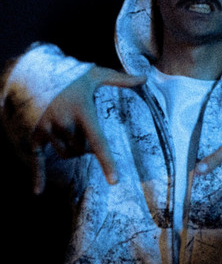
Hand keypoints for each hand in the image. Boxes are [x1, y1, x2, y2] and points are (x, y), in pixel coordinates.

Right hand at [31, 66, 145, 193]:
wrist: (34, 71)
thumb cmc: (70, 75)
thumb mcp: (96, 74)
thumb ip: (121, 79)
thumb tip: (145, 77)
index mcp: (82, 111)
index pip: (98, 141)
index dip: (107, 162)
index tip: (114, 180)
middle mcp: (64, 122)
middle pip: (82, 150)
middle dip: (89, 147)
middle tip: (88, 131)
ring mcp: (47, 129)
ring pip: (66, 154)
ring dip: (74, 151)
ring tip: (75, 135)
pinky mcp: (34, 133)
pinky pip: (37, 158)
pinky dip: (37, 176)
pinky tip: (37, 192)